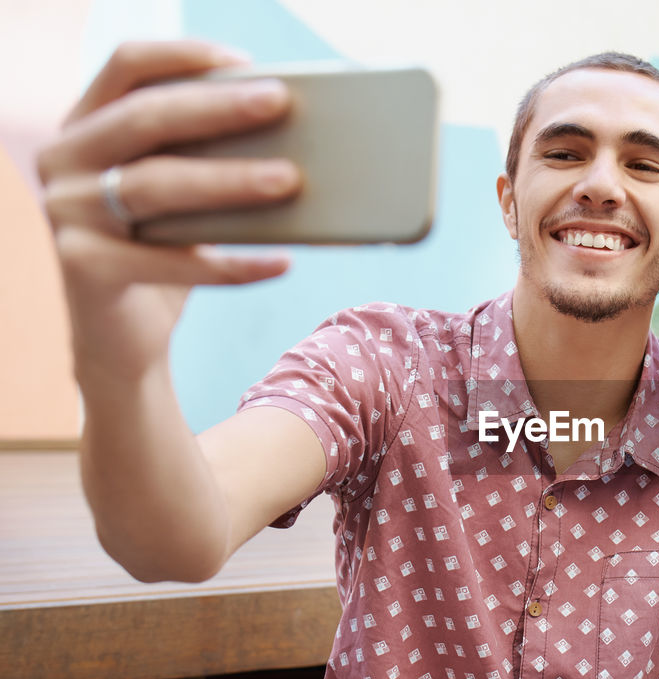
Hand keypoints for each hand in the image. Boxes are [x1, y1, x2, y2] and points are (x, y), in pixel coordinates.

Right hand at [37, 41, 302, 384]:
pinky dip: (234, 265)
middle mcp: (64, 162)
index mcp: (85, 127)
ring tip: (291, 180)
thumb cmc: (163, 253)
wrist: (123, 341)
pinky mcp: (83, 267)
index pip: (125, 66)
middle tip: (280, 103)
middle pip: (145, 119)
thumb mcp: (179, 197)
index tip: (245, 61)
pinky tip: (282, 263)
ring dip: (230, 180)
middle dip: (218, 108)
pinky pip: (172, 262)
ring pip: (157, 186)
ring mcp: (67, 214)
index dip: (183, 55)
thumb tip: (289, 132)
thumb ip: (204, 159)